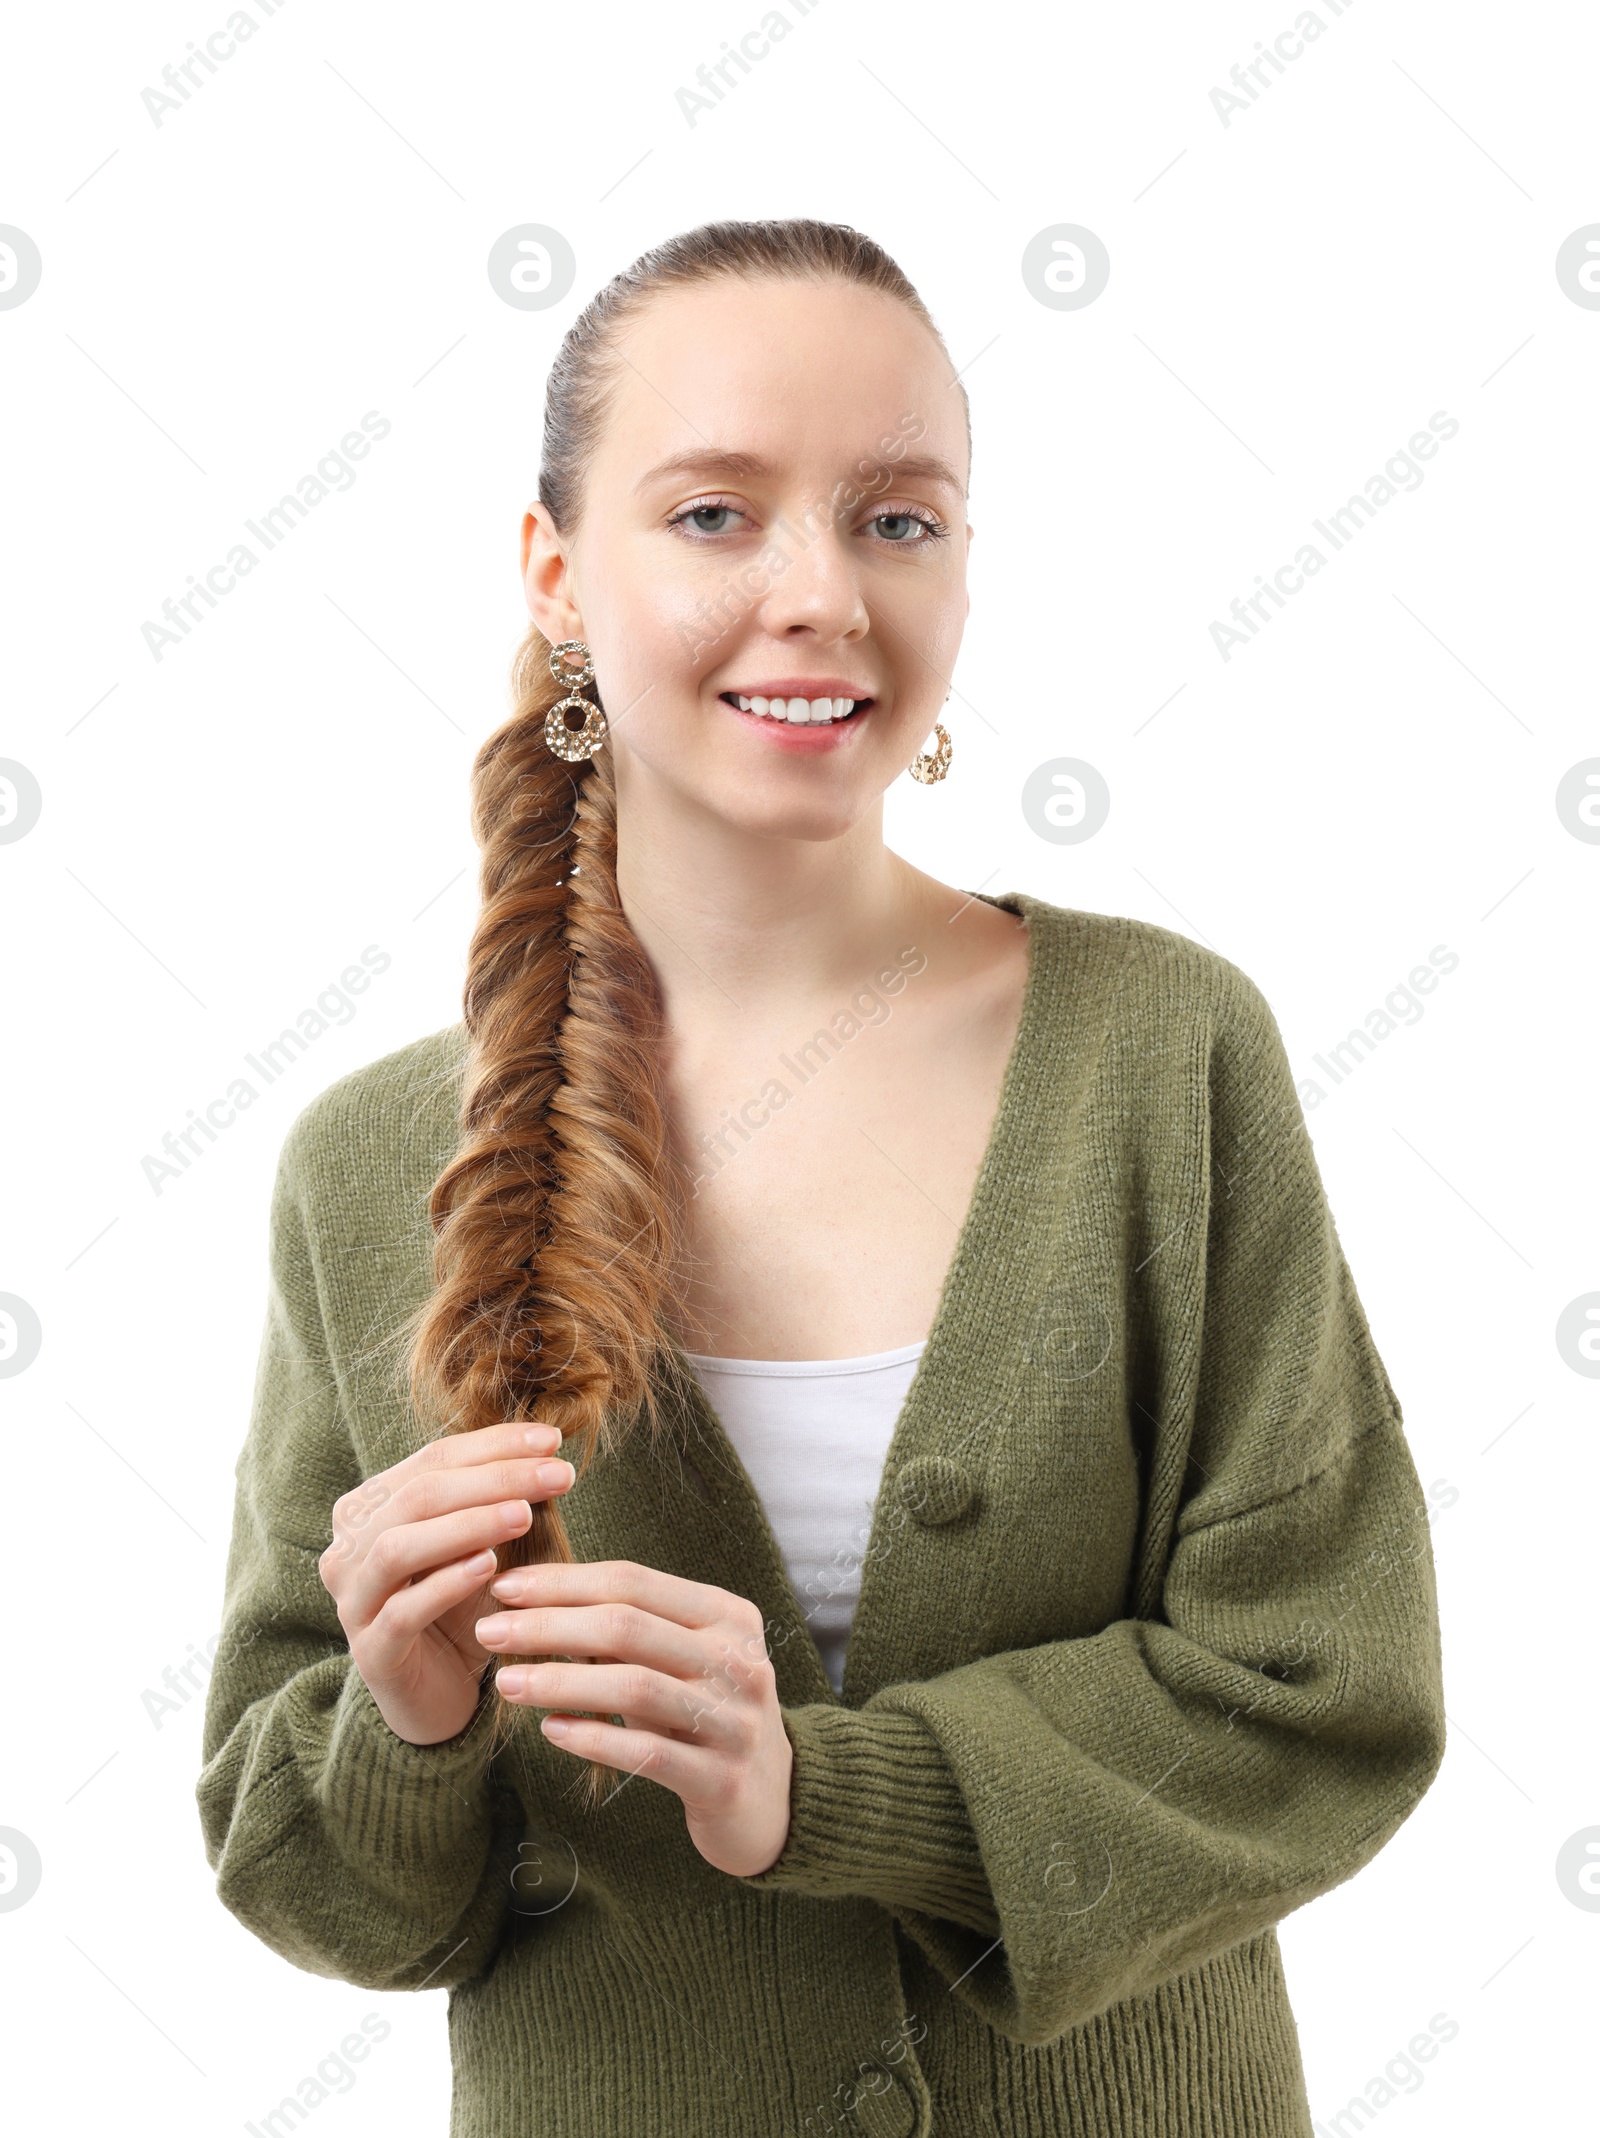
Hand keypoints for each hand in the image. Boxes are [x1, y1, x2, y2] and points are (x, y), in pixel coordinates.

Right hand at [317, 1421, 574, 1747]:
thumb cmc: (459, 1608)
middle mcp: (349, 1549)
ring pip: (398, 1549)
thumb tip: (548, 1450)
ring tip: (524, 1516)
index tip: (554, 1441)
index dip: (495, 1446)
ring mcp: (354, 1601)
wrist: (439, 1694)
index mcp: (369, 1509)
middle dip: (494, 1479)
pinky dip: (445, 1584)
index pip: (433, 1460)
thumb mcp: (478, 1545)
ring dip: (467, 1525)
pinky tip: (488, 1567)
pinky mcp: (370, 1653)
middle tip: (557, 1475)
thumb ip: (496, 1500)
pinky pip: (402, 1611)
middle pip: (418, 1496)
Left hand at [476, 1560, 793, 1877]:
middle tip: (489, 1631)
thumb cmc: (706, 1714)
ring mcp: (735, 1721)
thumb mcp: (680, 1660)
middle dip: (548, 1625)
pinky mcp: (722, 1779)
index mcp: (728, 1615)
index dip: (565, 1581)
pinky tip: (551, 1731)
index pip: (634, 1582)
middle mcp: (738, 1660)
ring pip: (634, 1687)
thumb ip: (627, 1630)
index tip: (506, 1586)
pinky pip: (648, 1754)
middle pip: (628, 1627)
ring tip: (506, 1683)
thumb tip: (535, 1598)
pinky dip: (594, 1739)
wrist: (772, 1800)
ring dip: (560, 1681)